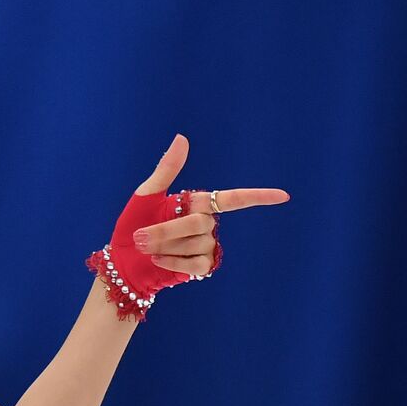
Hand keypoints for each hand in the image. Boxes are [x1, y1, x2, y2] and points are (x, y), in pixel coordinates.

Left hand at [86, 133, 290, 319]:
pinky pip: (197, 263)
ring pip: (197, 243)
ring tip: (148, 249)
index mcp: (196, 203)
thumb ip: (167, 170)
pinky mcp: (201, 267)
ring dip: (166, 247)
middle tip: (141, 237)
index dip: (258, 197)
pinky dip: (174, 263)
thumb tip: (183, 138)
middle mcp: (206, 223)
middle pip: (200, 223)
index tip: (283, 196)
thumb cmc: (132, 225)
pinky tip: (158, 261)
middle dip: (166, 230)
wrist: (123, 261)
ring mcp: (206, 245)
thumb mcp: (146, 196)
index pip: (233, 199)